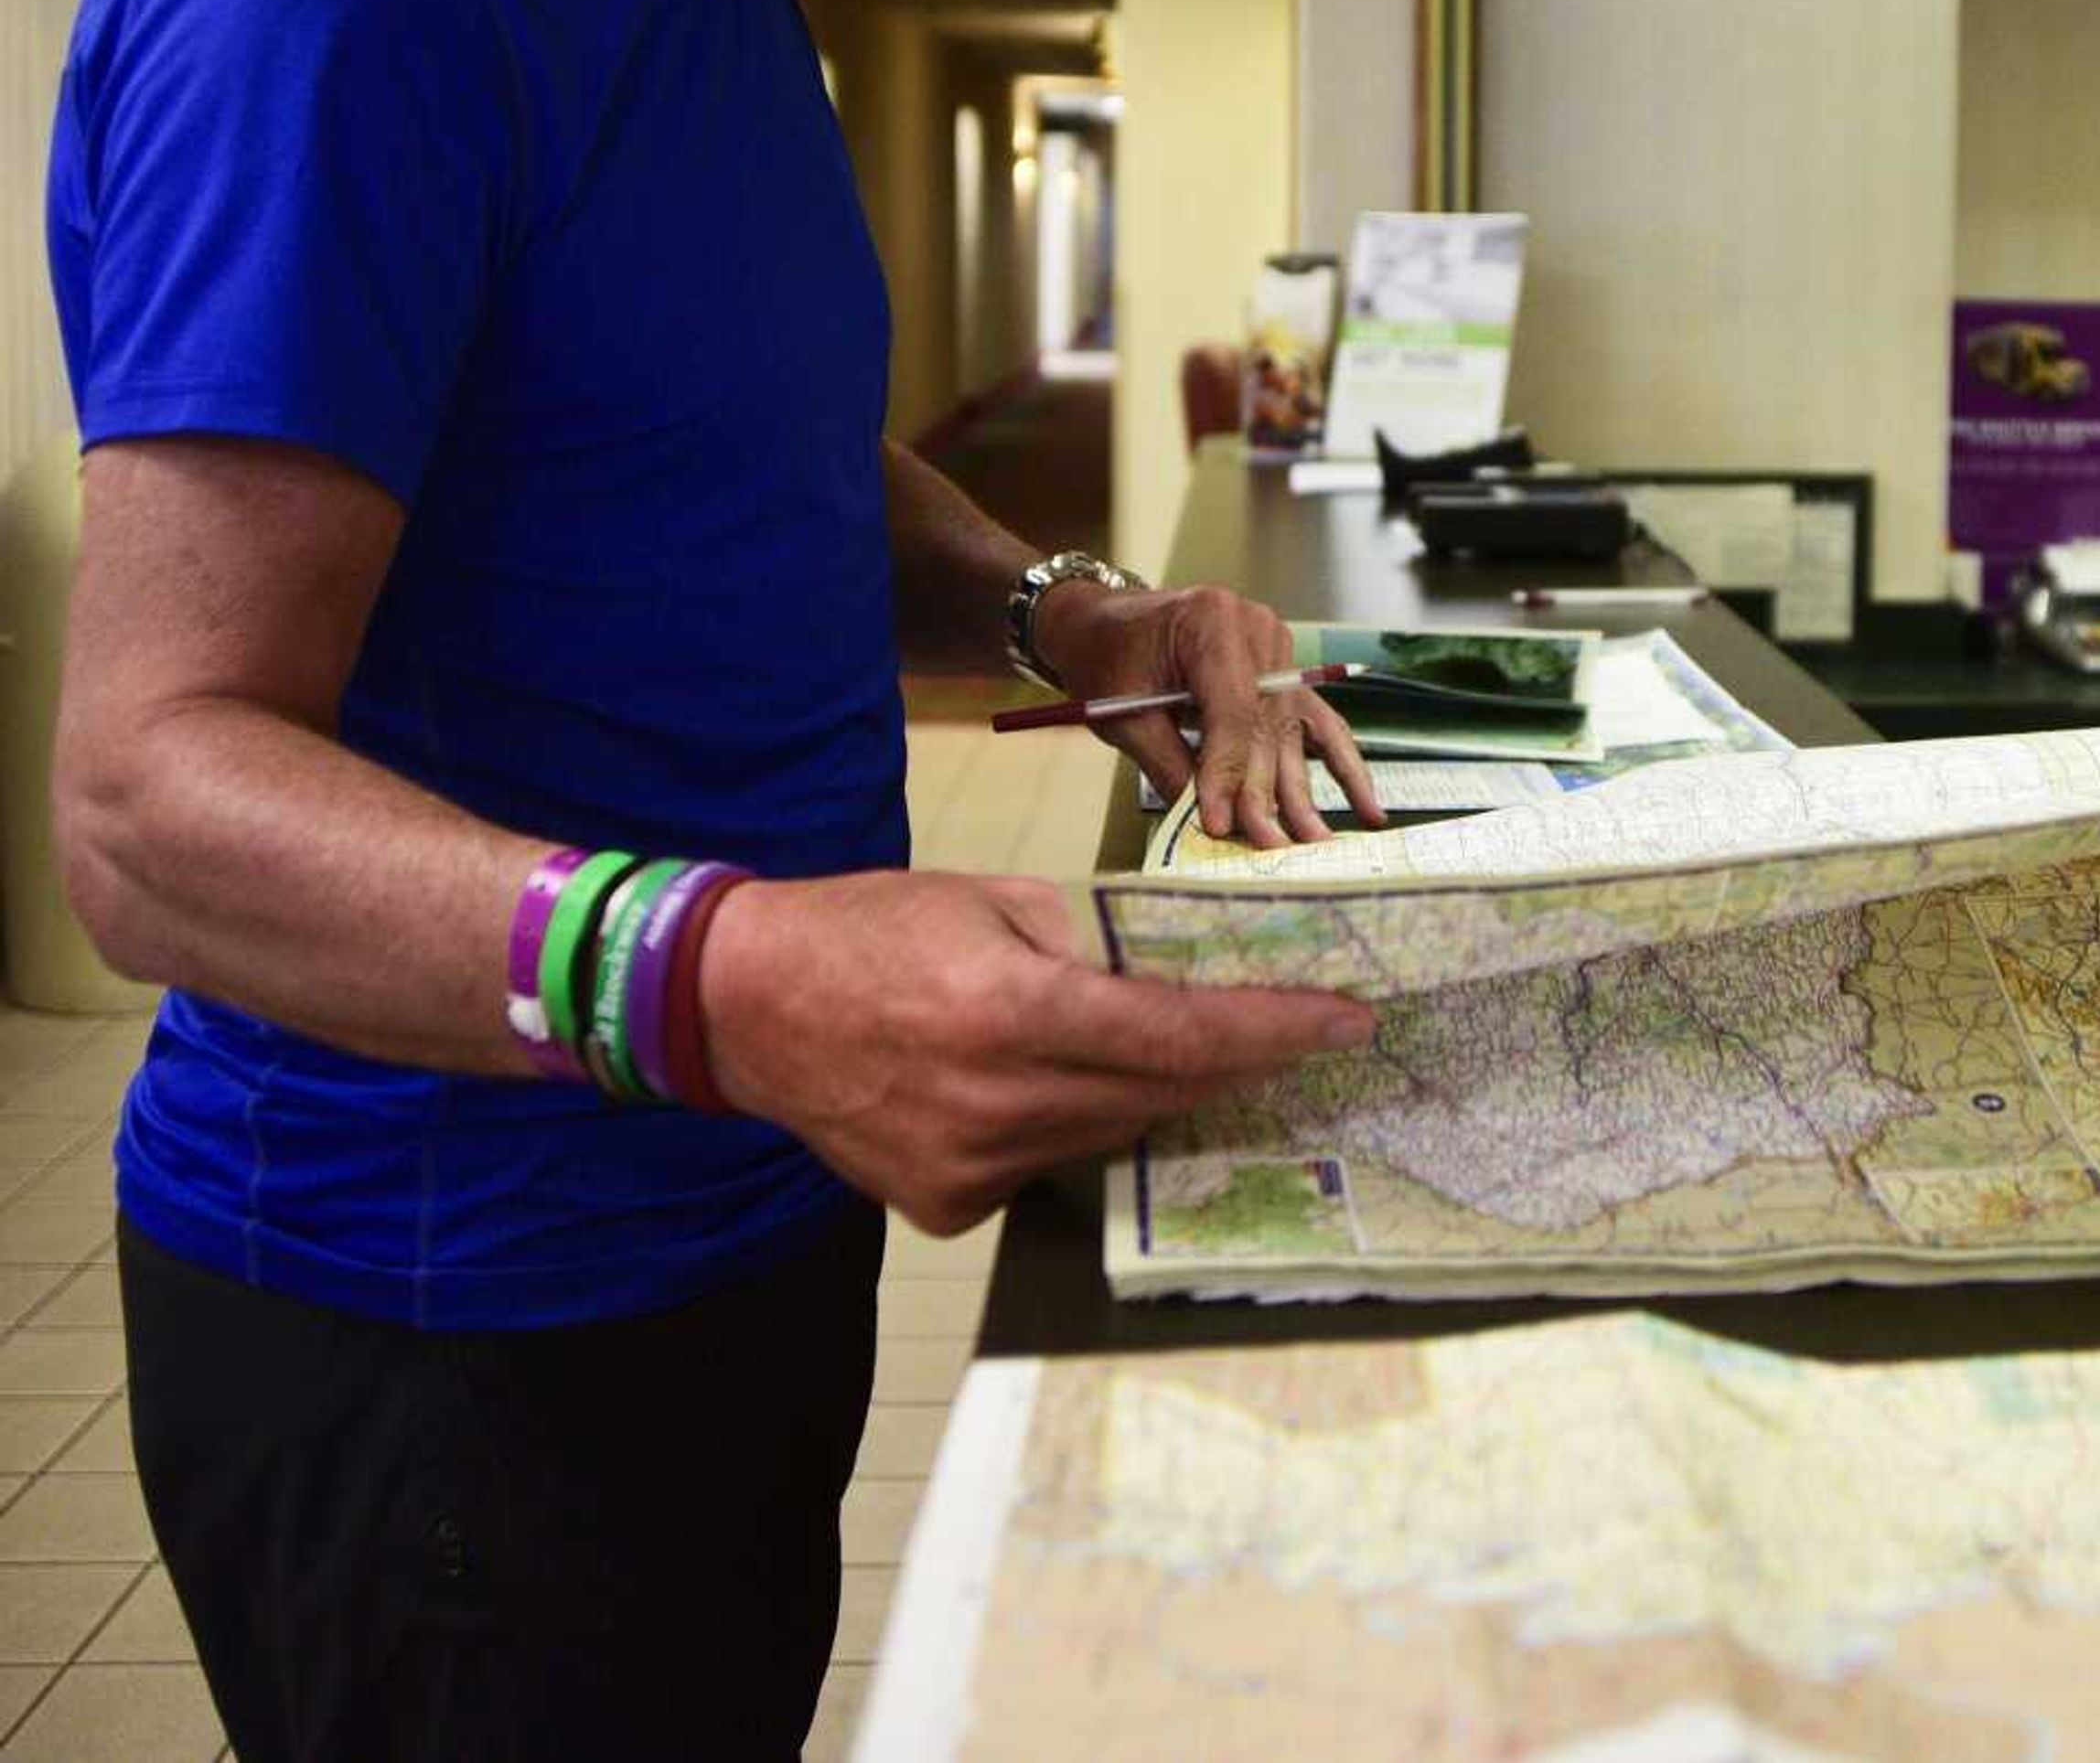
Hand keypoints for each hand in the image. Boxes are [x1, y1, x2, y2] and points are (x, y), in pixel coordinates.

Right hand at [696, 867, 1375, 1232]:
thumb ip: (1093, 949)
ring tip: (1154, 1043)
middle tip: (1296, 1033)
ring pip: (1113, 1133)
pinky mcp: (949, 1207)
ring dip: (1149, 1090)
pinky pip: (1051, 1163)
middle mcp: (995, 1100)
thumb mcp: (995, 901)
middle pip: (1161, 1091)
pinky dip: (1068, 1121)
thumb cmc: (872, 929)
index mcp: (1010, 1008)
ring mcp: (971, 1167)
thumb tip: (1182, 984)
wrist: (744, 1006)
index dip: (1274, 1031)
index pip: (1177, 1034)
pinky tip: (1039, 1083)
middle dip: (1237, 1060)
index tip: (1346, 1021)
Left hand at [1038, 580, 1381, 844]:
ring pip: (1295, 731)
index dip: (1230, 772)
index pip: (1234, 710)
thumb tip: (1206, 819)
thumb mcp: (1123, 713)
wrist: (1106, 622)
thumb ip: (1168, 763)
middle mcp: (1257, 629)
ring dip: (1304, 791)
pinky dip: (1339, 765)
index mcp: (1212, 622)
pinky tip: (1364, 805)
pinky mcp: (1286, 672)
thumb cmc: (1108, 658)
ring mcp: (1279, 648)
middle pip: (1269, 725)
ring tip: (1318, 841)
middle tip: (1268, 846)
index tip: (1224, 822)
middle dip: (1265, 792)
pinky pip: (1316, 722)